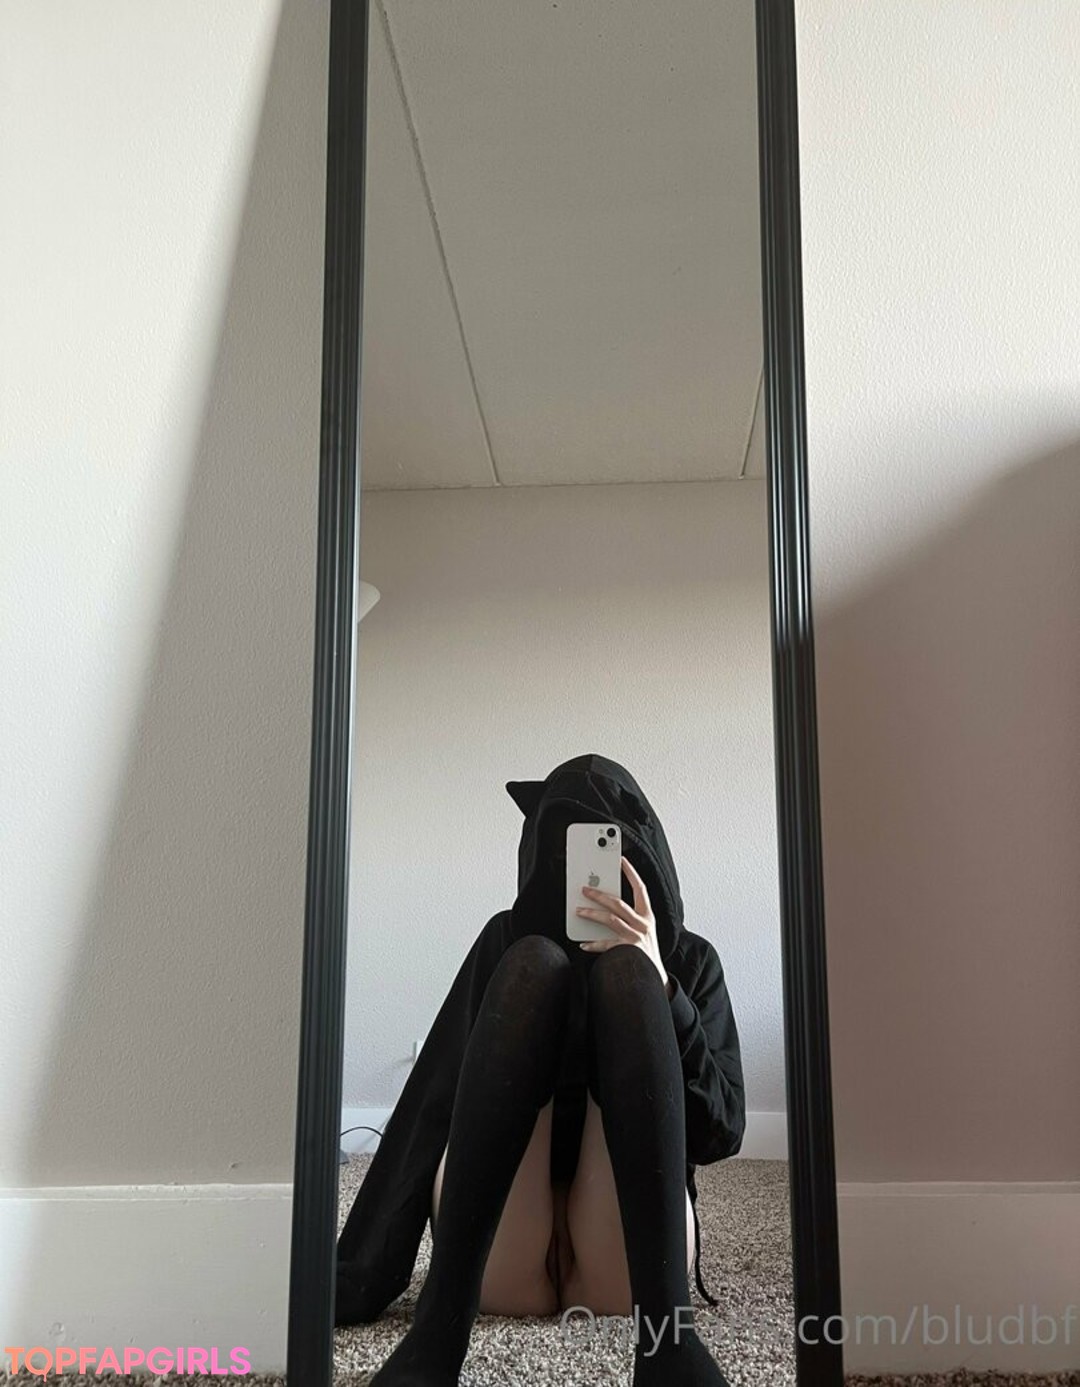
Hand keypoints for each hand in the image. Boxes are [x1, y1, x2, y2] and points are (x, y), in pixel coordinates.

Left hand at [575, 855, 668, 991]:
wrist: (655, 978)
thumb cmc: (646, 952)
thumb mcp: (644, 930)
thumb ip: (630, 917)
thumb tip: (607, 904)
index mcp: (648, 916)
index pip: (641, 889)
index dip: (631, 873)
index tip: (621, 860)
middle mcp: (643, 924)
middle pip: (618, 903)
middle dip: (599, 894)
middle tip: (584, 889)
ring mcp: (635, 937)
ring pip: (610, 919)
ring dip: (592, 914)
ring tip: (579, 911)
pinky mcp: (628, 951)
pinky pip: (606, 945)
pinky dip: (593, 944)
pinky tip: (583, 943)